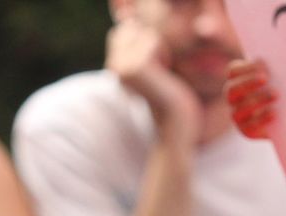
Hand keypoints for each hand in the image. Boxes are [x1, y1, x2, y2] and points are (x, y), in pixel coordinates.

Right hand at [106, 12, 200, 140]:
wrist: (174, 123)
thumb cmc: (168, 95)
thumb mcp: (150, 68)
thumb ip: (138, 47)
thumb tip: (131, 23)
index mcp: (112, 66)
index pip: (121, 31)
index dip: (141, 41)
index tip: (151, 67)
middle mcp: (111, 66)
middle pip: (129, 28)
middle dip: (148, 41)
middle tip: (157, 69)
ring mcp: (120, 67)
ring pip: (141, 31)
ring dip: (157, 47)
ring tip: (161, 71)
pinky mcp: (134, 68)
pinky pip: (152, 40)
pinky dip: (163, 52)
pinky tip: (164, 72)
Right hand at [224, 58, 274, 138]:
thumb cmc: (284, 87)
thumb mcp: (281, 73)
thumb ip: (278, 64)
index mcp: (238, 80)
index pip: (233, 72)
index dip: (245, 68)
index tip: (262, 64)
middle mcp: (233, 98)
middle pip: (232, 89)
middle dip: (248, 83)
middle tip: (265, 79)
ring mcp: (237, 115)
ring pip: (239, 109)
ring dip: (257, 100)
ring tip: (276, 94)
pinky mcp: (246, 130)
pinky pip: (249, 126)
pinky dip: (261, 119)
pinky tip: (274, 112)